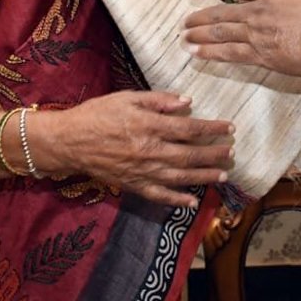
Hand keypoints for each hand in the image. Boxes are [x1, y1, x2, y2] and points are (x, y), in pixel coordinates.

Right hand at [39, 90, 234, 208]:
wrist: (69, 141)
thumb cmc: (98, 114)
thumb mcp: (127, 97)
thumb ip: (159, 100)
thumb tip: (188, 102)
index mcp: (149, 126)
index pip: (189, 129)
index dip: (212, 129)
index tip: (229, 128)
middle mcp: (149, 151)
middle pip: (190, 155)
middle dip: (214, 155)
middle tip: (232, 154)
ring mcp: (141, 171)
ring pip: (180, 177)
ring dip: (204, 177)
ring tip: (223, 176)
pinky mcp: (132, 185)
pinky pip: (158, 195)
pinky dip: (176, 200)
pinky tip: (192, 202)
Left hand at [182, 0, 300, 81]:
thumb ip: (289, 4)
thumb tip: (283, 9)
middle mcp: (260, 9)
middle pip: (221, 12)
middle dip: (199, 17)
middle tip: (185, 22)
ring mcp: (258, 32)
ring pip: (220, 32)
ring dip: (199, 35)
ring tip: (184, 39)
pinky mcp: (261, 54)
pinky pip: (229, 53)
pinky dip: (210, 53)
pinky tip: (197, 54)